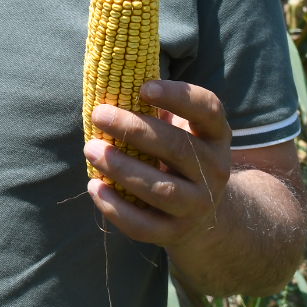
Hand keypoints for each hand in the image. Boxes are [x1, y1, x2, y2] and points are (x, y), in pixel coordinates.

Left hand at [84, 80, 231, 247]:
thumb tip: (108, 74)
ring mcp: (198, 204)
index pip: (208, 110)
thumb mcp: (178, 127)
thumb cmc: (176, 154)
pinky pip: (145, 225)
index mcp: (214, 135)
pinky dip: (116, 208)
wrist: (203, 212)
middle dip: (134, 130)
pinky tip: (94, 187)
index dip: (178, 96)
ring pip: (162, 189)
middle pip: (177, 148)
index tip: (143, 88)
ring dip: (123, 169)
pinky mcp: (176, 232)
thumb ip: (152, 107)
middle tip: (98, 115)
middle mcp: (214, 170)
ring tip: (91, 149)